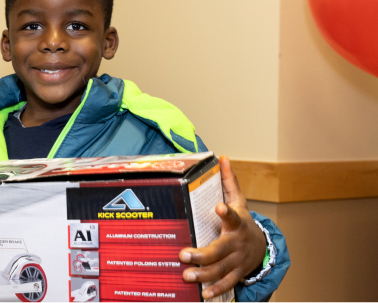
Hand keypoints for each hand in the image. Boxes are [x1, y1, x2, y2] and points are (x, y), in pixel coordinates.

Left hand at [179, 155, 265, 299]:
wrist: (263, 246)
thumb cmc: (243, 222)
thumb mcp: (239, 201)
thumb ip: (229, 182)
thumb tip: (223, 158)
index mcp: (237, 224)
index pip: (233, 216)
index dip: (227, 212)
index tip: (219, 207)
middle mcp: (237, 244)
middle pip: (220, 250)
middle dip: (202, 255)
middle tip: (184, 255)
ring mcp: (238, 261)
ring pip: (221, 270)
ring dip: (204, 275)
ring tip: (187, 276)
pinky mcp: (237, 273)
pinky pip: (227, 283)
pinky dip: (216, 290)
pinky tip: (203, 294)